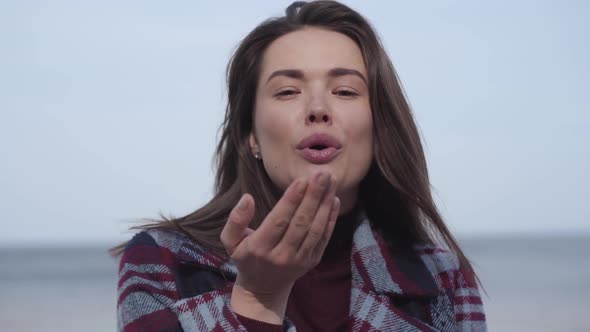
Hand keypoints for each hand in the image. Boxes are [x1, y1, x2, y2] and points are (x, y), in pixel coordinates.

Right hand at [220, 171, 339, 322]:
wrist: (263, 289)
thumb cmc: (246, 257)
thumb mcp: (230, 241)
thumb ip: (235, 219)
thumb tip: (247, 198)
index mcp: (260, 247)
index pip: (279, 221)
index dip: (291, 200)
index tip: (302, 180)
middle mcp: (281, 255)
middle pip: (301, 223)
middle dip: (313, 197)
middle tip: (322, 174)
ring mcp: (299, 259)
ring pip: (315, 229)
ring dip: (325, 204)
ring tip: (331, 182)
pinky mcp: (312, 261)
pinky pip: (324, 238)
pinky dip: (331, 218)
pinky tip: (334, 200)